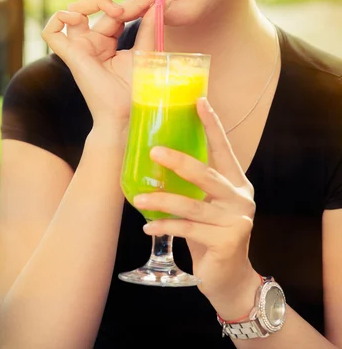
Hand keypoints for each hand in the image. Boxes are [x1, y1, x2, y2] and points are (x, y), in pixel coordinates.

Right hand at [42, 0, 170, 127]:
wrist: (129, 113)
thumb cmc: (137, 90)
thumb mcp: (145, 51)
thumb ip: (149, 26)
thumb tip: (160, 1)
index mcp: (109, 43)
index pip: (118, 14)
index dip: (136, 3)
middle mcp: (92, 43)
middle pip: (101, 10)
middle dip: (125, 3)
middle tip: (146, 1)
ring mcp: (79, 48)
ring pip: (73, 11)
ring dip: (92, 2)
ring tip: (116, 11)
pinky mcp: (69, 55)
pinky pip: (51, 31)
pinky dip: (60, 17)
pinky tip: (80, 17)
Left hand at [134, 97, 259, 317]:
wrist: (230, 279)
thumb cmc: (212, 235)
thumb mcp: (206, 205)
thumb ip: (194, 186)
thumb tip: (158, 158)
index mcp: (236, 182)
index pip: (223, 148)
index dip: (212, 125)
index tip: (199, 101)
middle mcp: (240, 197)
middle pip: (205, 173)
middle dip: (178, 160)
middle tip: (154, 151)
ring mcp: (237, 219)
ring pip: (192, 204)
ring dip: (162, 199)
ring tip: (138, 196)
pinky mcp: (227, 241)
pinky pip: (188, 228)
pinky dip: (165, 226)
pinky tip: (148, 225)